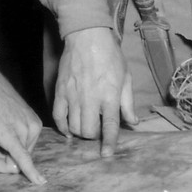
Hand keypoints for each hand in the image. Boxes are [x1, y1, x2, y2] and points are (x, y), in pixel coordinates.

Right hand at [0, 61, 44, 184]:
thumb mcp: (1, 123)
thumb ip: (4, 140)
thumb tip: (1, 157)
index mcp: (33, 125)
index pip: (22, 152)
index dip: (2, 158)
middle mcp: (33, 129)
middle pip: (18, 158)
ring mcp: (25, 133)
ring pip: (12, 159)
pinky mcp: (13, 137)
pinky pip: (23, 159)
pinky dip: (30, 172)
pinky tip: (38, 182)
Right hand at [54, 27, 136, 156]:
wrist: (87, 36)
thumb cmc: (110, 55)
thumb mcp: (125, 77)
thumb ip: (128, 102)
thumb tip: (133, 122)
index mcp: (110, 95)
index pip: (110, 126)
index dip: (109, 143)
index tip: (106, 155)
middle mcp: (91, 98)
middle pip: (89, 131)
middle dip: (94, 136)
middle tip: (97, 130)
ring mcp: (73, 95)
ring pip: (73, 127)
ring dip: (80, 132)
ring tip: (85, 127)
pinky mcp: (60, 91)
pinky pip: (58, 116)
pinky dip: (62, 127)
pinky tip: (67, 129)